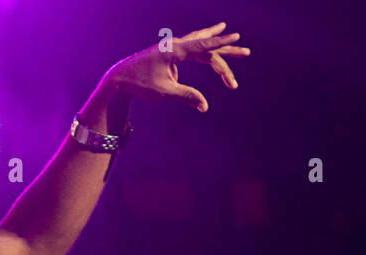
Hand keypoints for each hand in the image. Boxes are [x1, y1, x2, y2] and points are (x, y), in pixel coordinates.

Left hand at [105, 22, 249, 112]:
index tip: (236, 37)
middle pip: (206, 46)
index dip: (221, 43)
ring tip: (230, 36)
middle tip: (246, 52)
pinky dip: (203, 47)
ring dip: (215, 44)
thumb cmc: (140, 84)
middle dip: (226, 51)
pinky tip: (208, 45)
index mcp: (175, 50)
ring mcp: (172, 48)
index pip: (204, 46)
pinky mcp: (169, 53)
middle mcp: (175, 45)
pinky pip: (191, 48)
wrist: (120, 78)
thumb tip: (205, 106)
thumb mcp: (164, 92)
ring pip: (200, 45)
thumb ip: (186, 96)